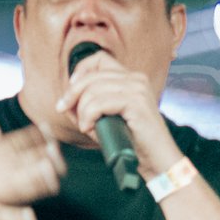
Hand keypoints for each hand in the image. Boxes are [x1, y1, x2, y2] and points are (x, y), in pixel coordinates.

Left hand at [56, 49, 178, 175]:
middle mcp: (136, 79)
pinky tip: (90, 129)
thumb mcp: (108, 119)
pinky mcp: (136, 103)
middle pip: (92, 75)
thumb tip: (65, 102)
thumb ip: (89, 106)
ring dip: (82, 111)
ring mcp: (137, 89)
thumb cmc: (132, 143)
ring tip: (86, 127)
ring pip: (92, 91)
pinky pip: (99, 104)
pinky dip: (88, 117)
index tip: (70, 91)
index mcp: (132, 78)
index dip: (80, 71)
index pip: (99, 59)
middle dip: (72, 93)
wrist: (157, 161)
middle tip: (63, 109)